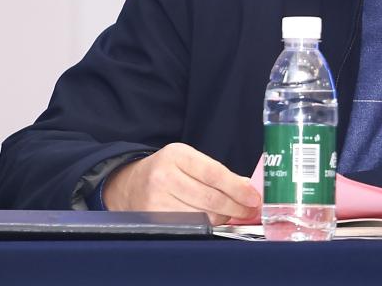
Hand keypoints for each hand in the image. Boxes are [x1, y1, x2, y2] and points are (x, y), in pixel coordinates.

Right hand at [103, 143, 261, 224]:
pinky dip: (205, 225)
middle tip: (250, 210)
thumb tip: (246, 188)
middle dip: (235, 206)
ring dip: (222, 217)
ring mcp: (156, 199)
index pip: (213, 173)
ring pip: (201, 216)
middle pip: (209, 198)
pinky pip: (189, 226)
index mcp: (177, 155)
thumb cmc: (166, 169)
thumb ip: (216, 172)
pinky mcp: (153, 219)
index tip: (253, 197)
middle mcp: (164, 176)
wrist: (129, 184)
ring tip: (231, 213)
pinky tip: (212, 220)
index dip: (237, 188)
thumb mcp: (189, 160)